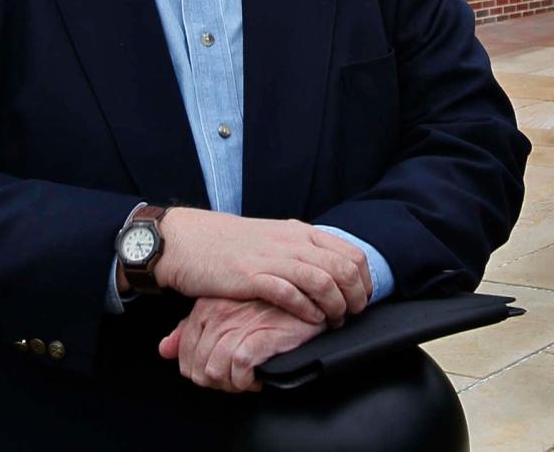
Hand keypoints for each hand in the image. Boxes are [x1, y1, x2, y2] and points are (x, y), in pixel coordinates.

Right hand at [153, 209, 371, 323]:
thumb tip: (326, 272)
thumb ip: (298, 251)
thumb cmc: (229, 245)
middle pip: (344, 269)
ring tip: (332, 321)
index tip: (362, 299)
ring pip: (323, 282)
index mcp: (299, 232)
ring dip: (335, 307)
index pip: (350, 253)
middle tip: (351, 315)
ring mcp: (273, 258)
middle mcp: (292, 242)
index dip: (364, 280)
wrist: (188, 241)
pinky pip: (292, 294)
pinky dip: (307, 311)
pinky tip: (309, 321)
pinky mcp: (253, 276)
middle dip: (355, 297)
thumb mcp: (272, 239)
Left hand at [159, 297, 325, 392]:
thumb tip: (165, 349)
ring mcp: (236, 325)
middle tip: (234, 378)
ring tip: (246, 378)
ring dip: (231, 384)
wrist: (305, 294)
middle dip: (215, 381)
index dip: (198, 370)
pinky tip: (258, 376)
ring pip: (214, 372)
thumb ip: (190, 328)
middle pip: (197, 367)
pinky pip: (238, 371)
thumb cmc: (266, 302)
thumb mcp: (224, 308)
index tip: (218, 371)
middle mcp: (218, 314)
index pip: (184, 351)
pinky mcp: (257, 337)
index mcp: (206, 305)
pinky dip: (247, 381)